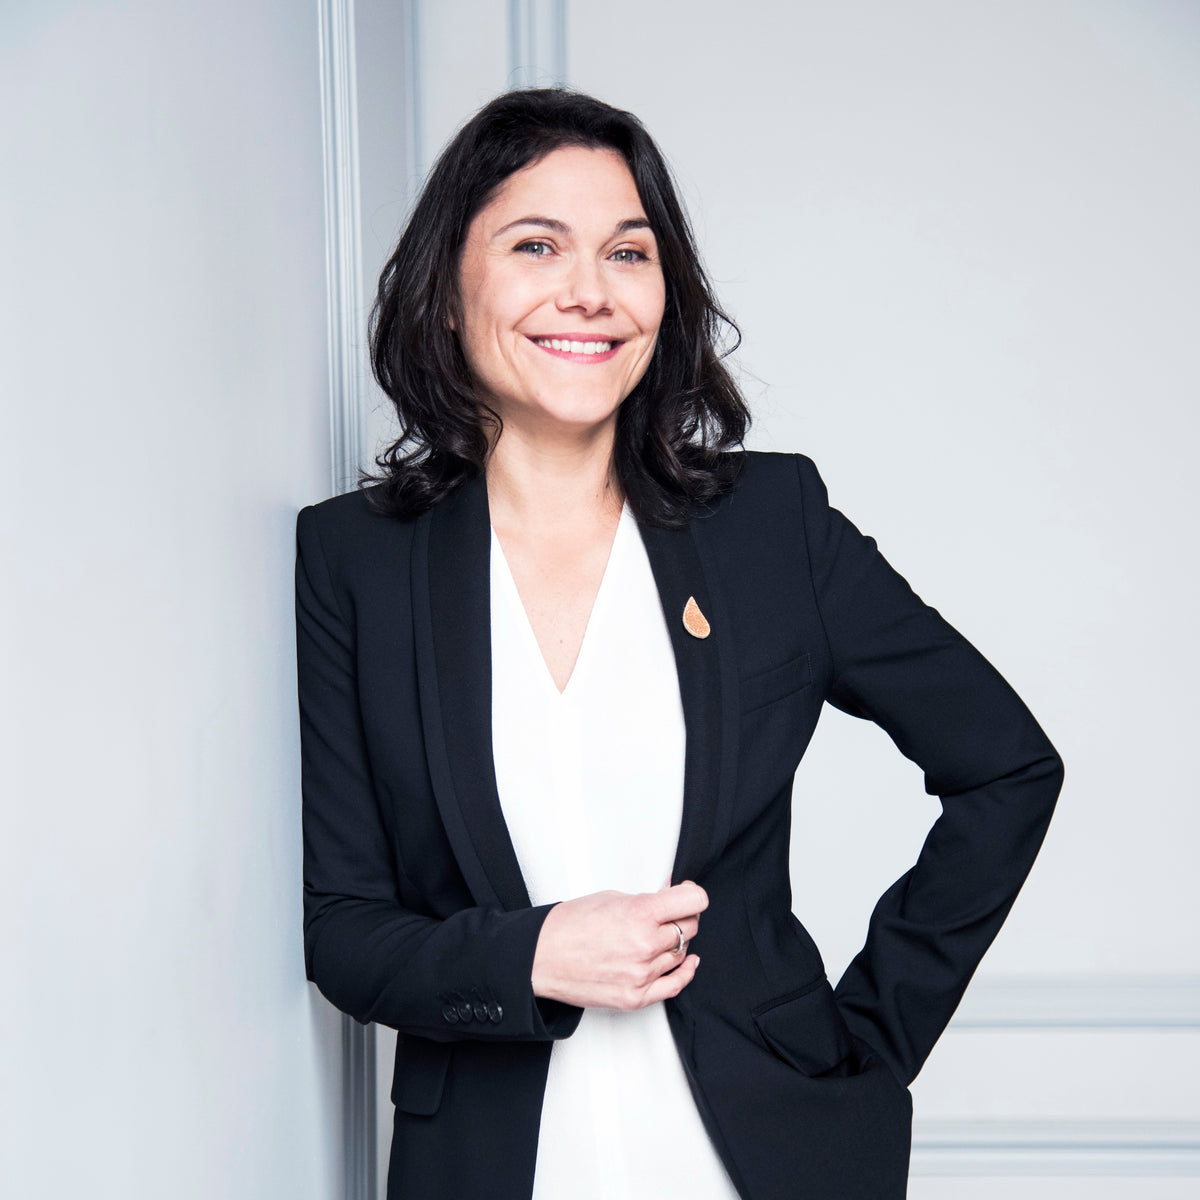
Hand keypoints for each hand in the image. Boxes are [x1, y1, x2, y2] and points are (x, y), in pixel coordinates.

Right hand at [530, 881, 707, 1009]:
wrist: (542, 957)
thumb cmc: (569, 925)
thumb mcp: (612, 897)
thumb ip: (647, 899)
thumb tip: (672, 894)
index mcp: (639, 913)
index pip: (694, 901)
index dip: (692, 895)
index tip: (687, 895)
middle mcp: (645, 944)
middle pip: (689, 927)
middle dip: (682, 917)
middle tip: (669, 913)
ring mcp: (641, 974)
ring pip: (681, 953)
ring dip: (674, 942)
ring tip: (657, 934)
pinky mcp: (635, 996)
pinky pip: (674, 985)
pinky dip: (684, 972)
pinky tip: (687, 962)